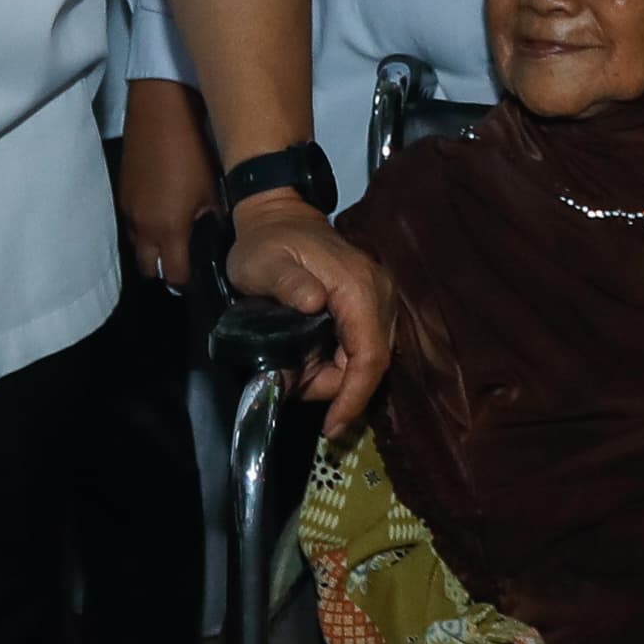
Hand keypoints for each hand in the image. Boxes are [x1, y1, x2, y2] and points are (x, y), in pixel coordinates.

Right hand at [115, 81, 218, 287]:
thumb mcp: (212, 189)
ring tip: (172, 237)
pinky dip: (143, 228)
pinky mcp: (121, 193)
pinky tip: (159, 213)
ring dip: (152, 249)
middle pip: (149, 270)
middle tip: (185, 258)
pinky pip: (131, 225)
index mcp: (167, 229)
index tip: (200, 273)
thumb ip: (213, 222)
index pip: (174, 276)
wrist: (161, 113)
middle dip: (165, 270)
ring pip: (137, 247)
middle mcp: (142, 227)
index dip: (187, 280)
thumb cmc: (193, 150)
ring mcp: (127, 210)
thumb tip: (218, 240)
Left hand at [218, 192, 395, 435]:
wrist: (278, 217)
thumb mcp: (264, 261)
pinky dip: (333, 363)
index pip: (370, 355)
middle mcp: (379, 295)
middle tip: (291, 386)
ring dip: (330, 376)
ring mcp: (378, 300)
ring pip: (365, 360)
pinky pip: (359, 348)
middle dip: (334, 388)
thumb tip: (314, 303)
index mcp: (358, 286)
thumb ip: (287, 283)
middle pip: (370, 363)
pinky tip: (305, 359)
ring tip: (292, 370)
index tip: (332, 426)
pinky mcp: (369, 306)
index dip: (354, 395)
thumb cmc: (267, 242)